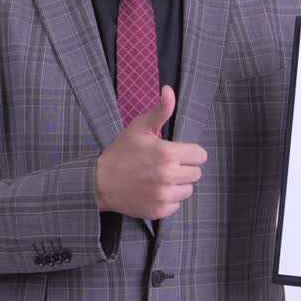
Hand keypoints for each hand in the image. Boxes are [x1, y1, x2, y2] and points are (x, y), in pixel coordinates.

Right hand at [94, 86, 206, 220]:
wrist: (100, 181)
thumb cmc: (122, 152)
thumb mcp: (140, 127)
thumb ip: (160, 110)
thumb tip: (169, 90)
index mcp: (168, 153)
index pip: (200, 155)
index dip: (189, 152)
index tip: (176, 152)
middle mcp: (169, 175)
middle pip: (196, 173)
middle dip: (184, 168)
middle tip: (165, 165)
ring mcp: (164, 195)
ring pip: (188, 190)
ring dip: (178, 184)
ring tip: (159, 178)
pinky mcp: (160, 211)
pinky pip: (177, 205)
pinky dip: (168, 199)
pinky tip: (154, 191)